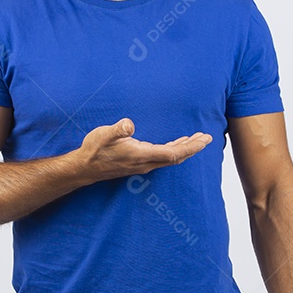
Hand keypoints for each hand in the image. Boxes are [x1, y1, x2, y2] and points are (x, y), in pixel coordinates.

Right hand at [75, 118, 211, 181]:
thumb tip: (129, 124)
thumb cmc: (94, 149)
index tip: (204, 140)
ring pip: (171, 158)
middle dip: (193, 148)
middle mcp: (145, 163)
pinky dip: (175, 150)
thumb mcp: (103, 135)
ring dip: (185, 149)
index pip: (173, 153)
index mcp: (141, 155)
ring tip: (197, 139)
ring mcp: (143, 165)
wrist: (85, 168)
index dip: (191, 147)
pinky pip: (164, 158)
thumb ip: (117, 130)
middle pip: (177, 157)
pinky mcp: (140, 164)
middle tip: (207, 137)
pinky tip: (177, 144)